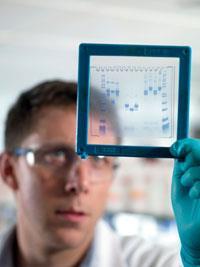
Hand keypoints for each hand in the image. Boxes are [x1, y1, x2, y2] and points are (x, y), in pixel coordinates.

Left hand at [170, 138, 199, 265]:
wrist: (190, 231)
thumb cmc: (186, 207)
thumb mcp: (180, 183)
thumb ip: (181, 167)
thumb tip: (178, 149)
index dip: (189, 145)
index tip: (176, 148)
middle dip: (191, 154)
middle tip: (180, 160)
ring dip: (189, 175)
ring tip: (188, 186)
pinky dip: (196, 188)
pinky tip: (195, 197)